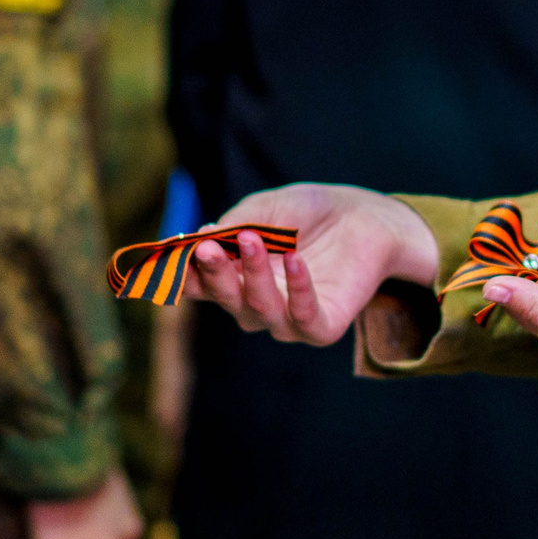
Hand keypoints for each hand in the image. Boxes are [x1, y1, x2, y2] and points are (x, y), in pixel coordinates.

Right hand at [185, 184, 439, 346]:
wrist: (363, 215)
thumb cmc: (308, 212)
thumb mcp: (265, 210)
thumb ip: (233, 227)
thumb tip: (198, 239)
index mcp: (235, 279)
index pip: (201, 286)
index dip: (185, 273)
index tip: (175, 252)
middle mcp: (256, 305)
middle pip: (226, 300)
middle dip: (214, 275)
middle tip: (206, 248)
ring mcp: (288, 320)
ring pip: (260, 310)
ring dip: (254, 275)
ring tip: (253, 239)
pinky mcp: (322, 328)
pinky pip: (305, 318)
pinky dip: (299, 291)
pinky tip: (296, 259)